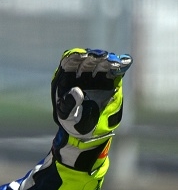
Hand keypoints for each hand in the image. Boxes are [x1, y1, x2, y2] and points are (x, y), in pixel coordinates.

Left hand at [51, 48, 132, 171]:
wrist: (88, 133)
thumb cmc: (73, 123)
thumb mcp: (68, 116)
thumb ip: (70, 104)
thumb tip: (77, 91)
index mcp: (65, 80)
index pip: (69, 62)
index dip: (75, 57)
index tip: (82, 56)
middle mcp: (80, 75)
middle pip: (86, 60)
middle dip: (93, 57)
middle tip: (100, 57)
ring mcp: (96, 78)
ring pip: (101, 63)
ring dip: (107, 59)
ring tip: (112, 60)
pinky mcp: (110, 82)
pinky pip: (115, 71)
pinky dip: (120, 65)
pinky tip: (125, 62)